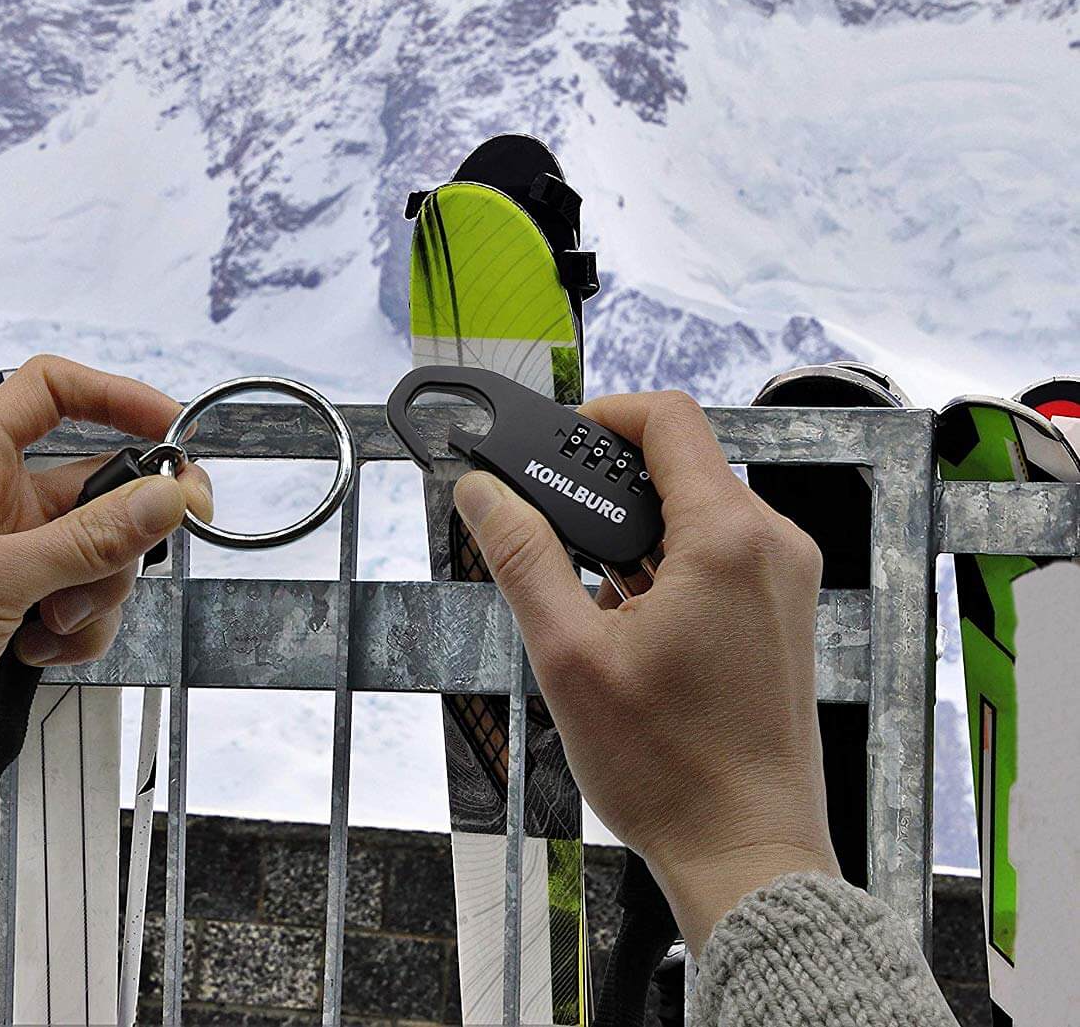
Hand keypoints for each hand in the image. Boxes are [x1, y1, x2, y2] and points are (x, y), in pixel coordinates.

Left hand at [0, 355, 210, 831]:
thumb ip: (86, 541)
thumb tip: (166, 497)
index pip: (50, 394)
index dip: (115, 397)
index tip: (172, 428)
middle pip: (96, 486)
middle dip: (129, 521)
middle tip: (176, 528)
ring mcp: (10, 568)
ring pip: (101, 557)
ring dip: (97, 592)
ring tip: (49, 625)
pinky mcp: (18, 623)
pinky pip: (85, 611)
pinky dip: (77, 634)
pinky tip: (35, 655)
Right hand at [452, 389, 836, 953]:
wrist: (747, 854)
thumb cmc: (670, 771)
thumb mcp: (569, 656)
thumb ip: (522, 558)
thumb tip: (484, 493)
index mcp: (728, 540)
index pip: (668, 421)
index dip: (601, 415)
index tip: (553, 443)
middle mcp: (771, 547)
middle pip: (680, 463)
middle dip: (607, 484)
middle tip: (551, 525)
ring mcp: (784, 581)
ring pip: (698, 510)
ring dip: (634, 531)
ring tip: (585, 593)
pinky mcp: (782, 614)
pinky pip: (719, 553)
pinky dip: (666, 564)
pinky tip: (625, 620)